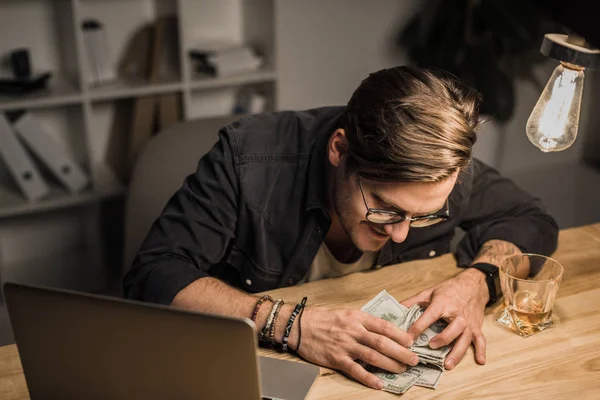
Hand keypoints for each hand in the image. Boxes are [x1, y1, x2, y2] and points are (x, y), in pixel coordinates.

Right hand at [294, 306, 417, 389]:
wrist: (298, 325)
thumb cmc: (322, 318)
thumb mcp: (344, 313)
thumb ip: (361, 322)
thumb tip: (381, 331)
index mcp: (356, 317)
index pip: (383, 326)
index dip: (399, 334)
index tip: (410, 341)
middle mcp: (353, 330)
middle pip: (383, 342)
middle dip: (401, 352)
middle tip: (413, 359)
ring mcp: (345, 345)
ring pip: (373, 356)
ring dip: (390, 364)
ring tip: (402, 369)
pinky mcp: (336, 358)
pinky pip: (355, 370)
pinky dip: (368, 378)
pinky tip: (379, 383)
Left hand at [400, 269, 487, 369]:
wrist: (472, 284)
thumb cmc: (448, 290)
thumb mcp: (429, 292)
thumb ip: (412, 302)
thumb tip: (395, 310)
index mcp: (443, 304)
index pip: (429, 316)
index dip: (418, 327)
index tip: (408, 338)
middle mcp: (457, 314)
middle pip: (452, 329)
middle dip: (442, 339)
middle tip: (431, 347)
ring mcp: (469, 322)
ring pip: (465, 338)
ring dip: (457, 352)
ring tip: (447, 364)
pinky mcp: (477, 327)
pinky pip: (481, 340)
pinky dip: (482, 351)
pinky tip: (480, 361)